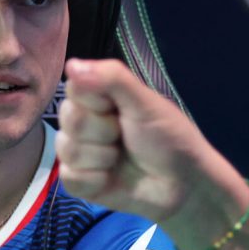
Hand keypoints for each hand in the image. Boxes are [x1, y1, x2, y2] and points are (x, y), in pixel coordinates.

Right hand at [55, 58, 211, 225]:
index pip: (74, 88)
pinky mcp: (78, 181)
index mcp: (99, 97)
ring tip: (121, 159)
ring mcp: (79, 152)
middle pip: (68, 118)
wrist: (182, 185)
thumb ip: (112, 78)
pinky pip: (69, 177)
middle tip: (125, 136)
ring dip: (101, 157)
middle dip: (102, 131)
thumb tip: (71, 65)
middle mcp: (84, 122)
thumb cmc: (168, 137)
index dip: (95, 100)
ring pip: (66, 149)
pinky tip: (111, 179)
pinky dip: (95, 180)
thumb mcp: (146, 103)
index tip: (119, 108)